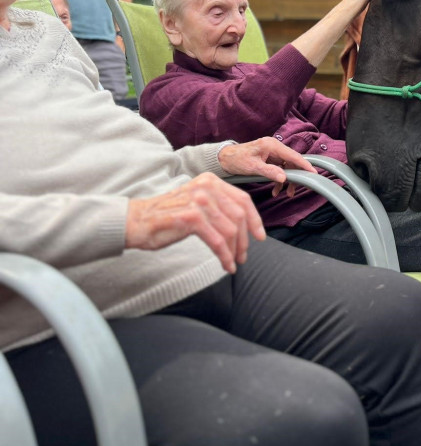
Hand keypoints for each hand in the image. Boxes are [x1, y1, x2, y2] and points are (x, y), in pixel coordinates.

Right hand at [125, 173, 264, 272]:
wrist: (136, 221)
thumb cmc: (167, 216)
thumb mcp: (196, 202)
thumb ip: (217, 206)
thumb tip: (242, 223)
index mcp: (210, 181)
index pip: (242, 199)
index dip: (255, 219)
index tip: (260, 236)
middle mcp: (207, 187)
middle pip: (239, 215)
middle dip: (245, 239)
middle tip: (244, 256)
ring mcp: (199, 201)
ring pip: (230, 230)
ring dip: (235, 250)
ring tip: (233, 262)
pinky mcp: (191, 218)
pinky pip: (217, 241)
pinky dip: (224, 255)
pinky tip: (225, 264)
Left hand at [218, 137, 316, 197]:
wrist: (224, 159)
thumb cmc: (236, 159)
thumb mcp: (252, 167)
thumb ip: (269, 171)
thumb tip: (283, 178)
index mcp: (271, 145)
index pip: (292, 155)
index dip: (304, 164)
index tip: (313, 172)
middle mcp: (274, 147)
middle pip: (291, 162)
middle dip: (295, 177)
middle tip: (295, 190)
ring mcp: (272, 153)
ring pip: (287, 167)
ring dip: (287, 181)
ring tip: (286, 193)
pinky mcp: (269, 159)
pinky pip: (279, 170)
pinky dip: (279, 180)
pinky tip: (276, 190)